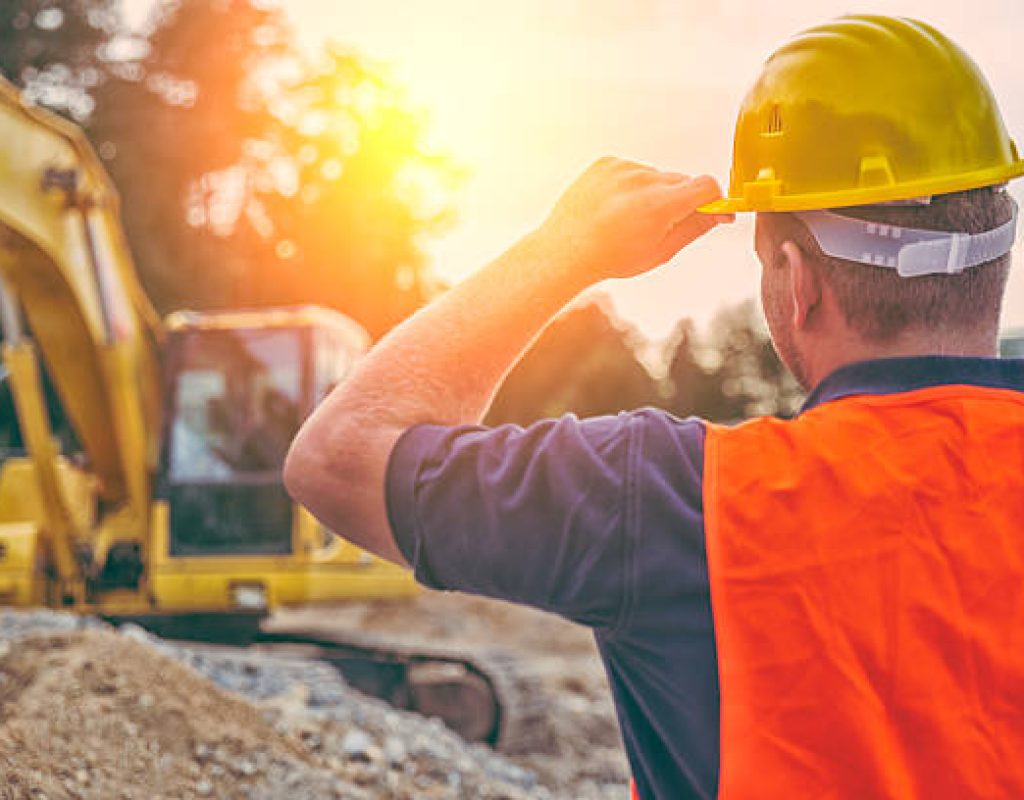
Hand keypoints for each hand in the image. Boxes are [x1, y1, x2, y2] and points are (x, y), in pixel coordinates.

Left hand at [533, 157, 729, 281]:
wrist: (565, 251)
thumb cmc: (611, 258)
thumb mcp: (660, 252)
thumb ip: (694, 229)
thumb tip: (719, 214)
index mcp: (660, 205)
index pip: (707, 185)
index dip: (714, 200)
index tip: (714, 211)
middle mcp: (643, 179)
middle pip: (681, 181)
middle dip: (681, 200)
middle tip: (661, 224)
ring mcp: (623, 167)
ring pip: (655, 176)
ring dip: (652, 192)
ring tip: (628, 218)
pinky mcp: (607, 162)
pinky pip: (632, 169)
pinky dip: (630, 185)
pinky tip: (614, 207)